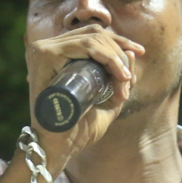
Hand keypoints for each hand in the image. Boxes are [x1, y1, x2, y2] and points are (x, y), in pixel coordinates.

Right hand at [25, 24, 143, 173]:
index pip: (92, 35)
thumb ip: (119, 80)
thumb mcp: (106, 100)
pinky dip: (107, 56)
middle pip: (94, 34)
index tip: (139, 52)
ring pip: (91, 39)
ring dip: (116, 57)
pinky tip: (119, 73)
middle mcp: (47, 48)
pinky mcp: (44, 56)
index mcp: (57, 54)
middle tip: (128, 79)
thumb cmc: (79, 128)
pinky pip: (84, 46)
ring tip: (124, 80)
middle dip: (119, 52)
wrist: (60, 148)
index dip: (118, 40)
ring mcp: (42, 50)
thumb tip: (133, 52)